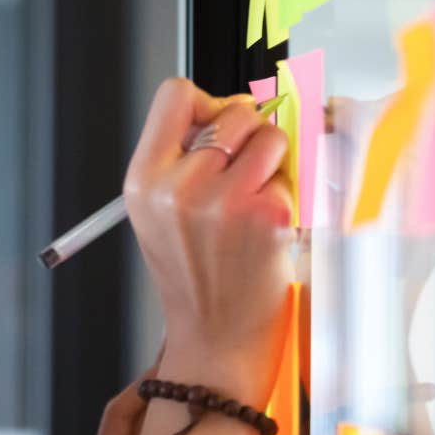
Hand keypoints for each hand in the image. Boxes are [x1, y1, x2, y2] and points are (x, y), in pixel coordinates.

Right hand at [123, 78, 295, 408]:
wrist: (215, 340)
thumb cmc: (193, 277)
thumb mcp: (158, 213)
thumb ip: (181, 158)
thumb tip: (233, 107)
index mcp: (143, 181)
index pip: (175, 95)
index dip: (205, 104)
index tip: (218, 127)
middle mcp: (177, 187)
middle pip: (232, 112)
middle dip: (246, 136)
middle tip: (242, 176)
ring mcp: (223, 200)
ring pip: (270, 136)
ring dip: (273, 163)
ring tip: (254, 203)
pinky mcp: (268, 215)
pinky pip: (292, 174)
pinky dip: (288, 195)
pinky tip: (268, 228)